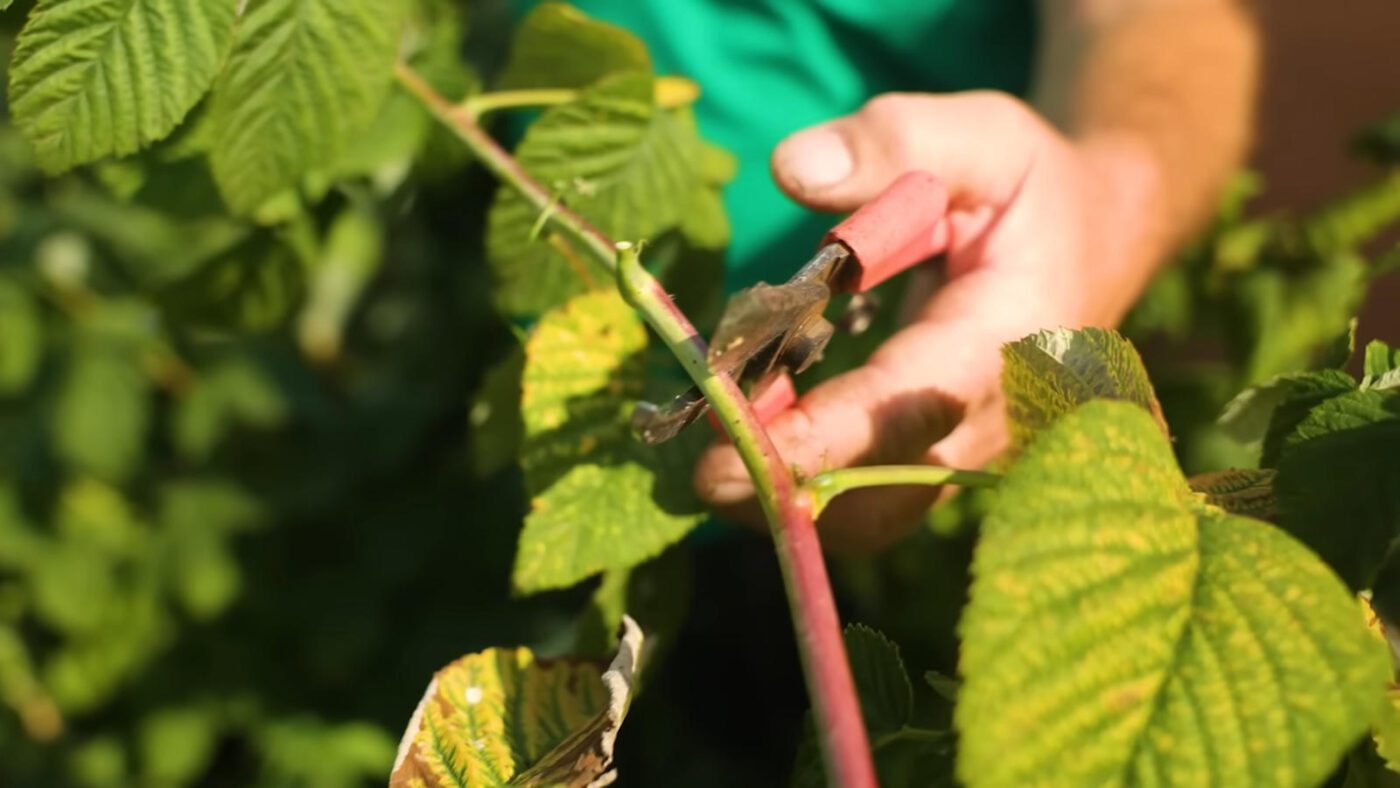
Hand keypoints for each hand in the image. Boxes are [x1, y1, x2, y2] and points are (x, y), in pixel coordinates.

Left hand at [694, 91, 1165, 552]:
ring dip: (784, 494)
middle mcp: (1000, 421)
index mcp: (1013, 338)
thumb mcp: (980, 136)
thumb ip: (893, 140)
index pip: (915, 403)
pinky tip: (750, 430)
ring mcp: (974, 458)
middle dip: (786, 488)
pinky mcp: (944, 468)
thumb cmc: (1030, 186)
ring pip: (873, 516)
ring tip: (711, 440)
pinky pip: (868, 504)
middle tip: (697, 464)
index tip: (731, 457)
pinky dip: (801, 482)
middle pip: (887, 493)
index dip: (822, 437)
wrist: (1094, 241)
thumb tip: (790, 169)